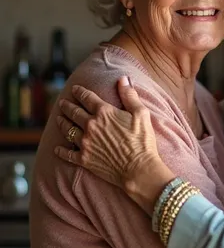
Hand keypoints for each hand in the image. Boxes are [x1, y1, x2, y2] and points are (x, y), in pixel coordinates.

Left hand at [55, 77, 174, 211]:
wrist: (138, 169)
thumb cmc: (142, 141)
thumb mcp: (141, 114)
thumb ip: (129, 95)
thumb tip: (123, 79)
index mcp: (104, 113)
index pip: (87, 98)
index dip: (79, 92)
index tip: (75, 89)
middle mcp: (91, 126)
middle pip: (74, 112)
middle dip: (67, 106)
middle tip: (62, 103)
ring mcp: (85, 143)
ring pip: (68, 130)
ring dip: (62, 123)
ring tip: (59, 119)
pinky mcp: (84, 159)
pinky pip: (68, 154)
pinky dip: (61, 151)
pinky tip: (57, 148)